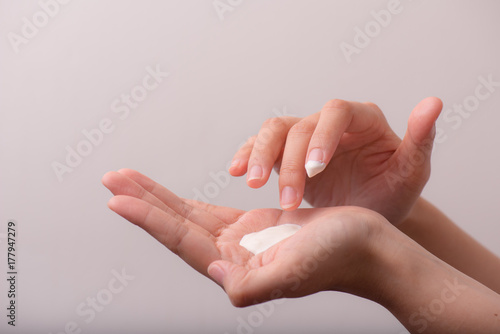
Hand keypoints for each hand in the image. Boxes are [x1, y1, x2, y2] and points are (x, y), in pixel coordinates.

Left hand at [102, 169, 384, 305]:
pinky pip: (209, 211)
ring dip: (158, 198)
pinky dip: (186, 202)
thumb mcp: (298, 271)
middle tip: (111, 178)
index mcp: (237, 267)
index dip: (149, 218)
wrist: (367, 247)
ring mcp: (240, 241)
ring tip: (130, 180)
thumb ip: (255, 286)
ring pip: (188, 216)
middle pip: (175, 225)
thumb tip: (220, 277)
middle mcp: (232, 255)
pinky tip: (173, 198)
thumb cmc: (341, 256)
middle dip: (142, 201)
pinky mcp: (254, 226)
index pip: (182, 239)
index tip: (117, 198)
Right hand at [229, 97, 442, 224]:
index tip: (315, 169)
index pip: (336, 112)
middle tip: (287, 198)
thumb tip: (433, 103)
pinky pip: (260, 146)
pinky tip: (237, 171)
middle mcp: (329, 123)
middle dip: (289, 162)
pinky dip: (246, 154)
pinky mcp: (284, 153)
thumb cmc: (391, 194)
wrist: (368, 215)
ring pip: (274, 131)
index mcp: (361, 120)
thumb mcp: (411, 172)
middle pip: (298, 125)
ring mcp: (304, 136)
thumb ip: (420, 140)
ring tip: (251, 183)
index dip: (322, 135)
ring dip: (259, 155)